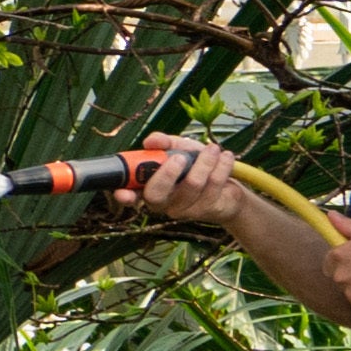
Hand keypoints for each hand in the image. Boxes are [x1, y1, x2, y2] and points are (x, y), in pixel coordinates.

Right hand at [115, 132, 251, 230]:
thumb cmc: (196, 167)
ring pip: (192, 184)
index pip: (131, 195)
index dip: (125, 196)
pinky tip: (225, 157)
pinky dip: (221, 166)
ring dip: (205, 161)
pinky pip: (213, 185)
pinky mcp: (206, 210)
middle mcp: (164, 203)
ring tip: (214, 148)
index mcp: (150, 188)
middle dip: (167, 174)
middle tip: (179, 157)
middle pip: (156, 195)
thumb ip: (164, 143)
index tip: (122, 192)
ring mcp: (184, 209)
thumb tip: (151, 141)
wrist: (228, 186)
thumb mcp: (179, 149)